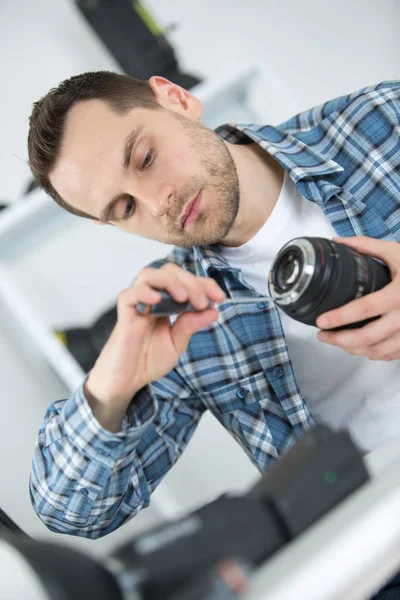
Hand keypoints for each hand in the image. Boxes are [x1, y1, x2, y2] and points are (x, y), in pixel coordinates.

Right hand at [85, 263, 225, 410]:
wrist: (126, 381)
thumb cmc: (148, 360)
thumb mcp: (177, 343)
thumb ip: (191, 325)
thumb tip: (214, 310)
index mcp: (167, 301)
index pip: (186, 281)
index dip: (204, 284)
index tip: (220, 297)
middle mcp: (152, 297)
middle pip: (170, 271)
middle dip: (191, 282)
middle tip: (202, 301)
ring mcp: (137, 303)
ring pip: (150, 275)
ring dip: (170, 282)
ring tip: (183, 297)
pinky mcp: (124, 313)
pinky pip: (130, 294)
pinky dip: (144, 292)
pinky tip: (157, 299)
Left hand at [316, 236, 399, 360]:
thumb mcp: (397, 253)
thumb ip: (367, 246)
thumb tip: (338, 241)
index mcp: (399, 294)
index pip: (364, 309)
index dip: (339, 317)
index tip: (321, 321)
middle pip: (366, 337)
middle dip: (339, 340)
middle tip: (322, 334)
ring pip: (376, 351)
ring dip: (352, 349)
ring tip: (336, 341)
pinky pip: (390, 355)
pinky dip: (372, 353)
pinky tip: (360, 347)